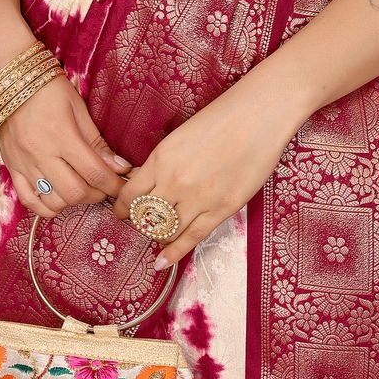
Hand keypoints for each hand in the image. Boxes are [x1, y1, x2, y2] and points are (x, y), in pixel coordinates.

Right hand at [0, 73, 133, 217]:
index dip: (114, 185)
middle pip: (75, 192)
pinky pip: (28, 201)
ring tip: (82, 189)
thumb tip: (120, 167)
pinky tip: (58, 198)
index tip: (123, 185)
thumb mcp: (78, 108)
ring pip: (53, 201)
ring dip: (73, 201)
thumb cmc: (48, 90)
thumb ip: (97, 142)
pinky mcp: (12, 168)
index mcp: (62, 136)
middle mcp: (42, 154)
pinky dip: (46, 207)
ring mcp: (24, 164)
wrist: (10, 81)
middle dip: (97, 194)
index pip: (95, 173)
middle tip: (104, 185)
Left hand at [109, 78, 300, 267]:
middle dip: (138, 223)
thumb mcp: (180, 135)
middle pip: (144, 215)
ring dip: (157, 236)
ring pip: (165, 230)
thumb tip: (148, 182)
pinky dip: (174, 253)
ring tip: (156, 238)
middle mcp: (174, 181)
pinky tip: (162, 262)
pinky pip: (192, 238)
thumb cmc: (222, 118)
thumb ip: (163, 161)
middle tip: (139, 226)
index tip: (120, 212)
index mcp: (161, 158)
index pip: (129, 193)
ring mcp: (198, 198)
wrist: (258, 116)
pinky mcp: (222, 209)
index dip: (121, 207)